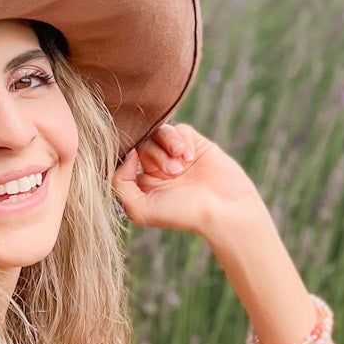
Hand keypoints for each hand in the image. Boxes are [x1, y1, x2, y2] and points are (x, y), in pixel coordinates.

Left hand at [111, 123, 261, 239]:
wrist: (223, 210)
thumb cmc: (182, 214)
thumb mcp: (139, 209)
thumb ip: (120, 184)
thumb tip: (127, 155)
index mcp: (144, 183)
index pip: (126, 158)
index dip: (128, 155)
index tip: (135, 161)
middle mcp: (159, 168)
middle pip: (143, 143)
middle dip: (155, 155)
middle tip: (173, 173)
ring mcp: (178, 156)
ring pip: (160, 132)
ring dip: (167, 145)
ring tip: (182, 165)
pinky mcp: (196, 145)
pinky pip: (181, 129)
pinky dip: (182, 141)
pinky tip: (191, 158)